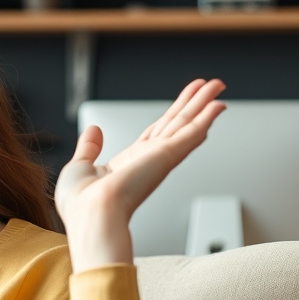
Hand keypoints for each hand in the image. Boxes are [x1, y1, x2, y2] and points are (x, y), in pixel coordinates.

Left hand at [55, 79, 226, 271]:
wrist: (90, 214)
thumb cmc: (81, 203)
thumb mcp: (80, 167)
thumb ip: (89, 148)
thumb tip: (93, 130)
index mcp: (130, 162)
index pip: (157, 131)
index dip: (172, 113)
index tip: (186, 98)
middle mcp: (148, 159)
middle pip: (176, 123)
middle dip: (194, 103)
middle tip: (212, 85)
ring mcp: (159, 158)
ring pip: (186, 124)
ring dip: (203, 104)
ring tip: (218, 85)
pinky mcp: (166, 157)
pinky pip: (190, 134)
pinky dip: (205, 118)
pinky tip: (217, 106)